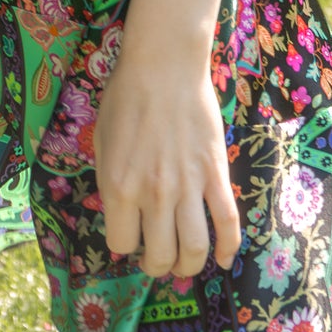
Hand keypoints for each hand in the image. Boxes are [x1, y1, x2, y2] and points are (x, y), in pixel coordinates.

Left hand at [93, 40, 241, 278]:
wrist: (164, 65)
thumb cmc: (125, 97)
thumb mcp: (102, 142)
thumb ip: (110, 183)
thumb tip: (121, 216)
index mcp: (120, 187)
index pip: (120, 245)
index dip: (124, 244)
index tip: (129, 234)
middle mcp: (154, 195)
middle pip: (159, 257)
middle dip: (157, 265)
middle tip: (158, 257)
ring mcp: (188, 186)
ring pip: (194, 249)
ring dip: (189, 266)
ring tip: (184, 262)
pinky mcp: (216, 174)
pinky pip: (228, 222)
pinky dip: (228, 248)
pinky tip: (222, 258)